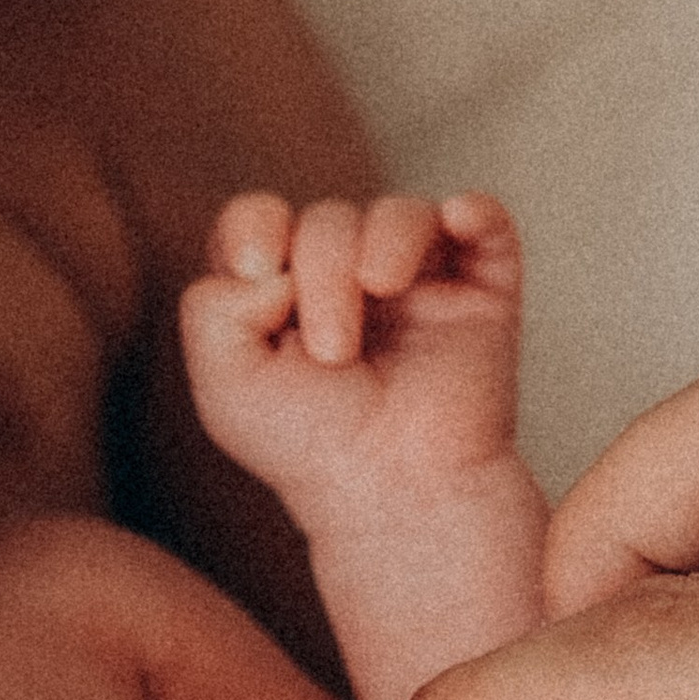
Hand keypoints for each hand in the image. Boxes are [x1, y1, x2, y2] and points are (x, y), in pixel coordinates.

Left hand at [181, 190, 522, 532]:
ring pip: (399, 213)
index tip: (256, 267)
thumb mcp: (224, 381)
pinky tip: (458, 218)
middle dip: (320, 270)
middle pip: (325, 219)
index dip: (254, 225)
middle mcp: (345, 278)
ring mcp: (415, 282)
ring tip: (381, 290)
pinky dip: (475, 210)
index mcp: (277, 294)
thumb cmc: (309, 445)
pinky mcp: (479, 293)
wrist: (397, 489)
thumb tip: (274, 263)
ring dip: (384, 242)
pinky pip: (486, 221)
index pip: (259, 220)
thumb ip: (212, 306)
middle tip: (332, 351)